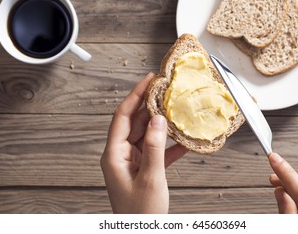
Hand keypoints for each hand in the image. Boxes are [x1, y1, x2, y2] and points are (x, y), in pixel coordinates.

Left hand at [100, 73, 187, 213]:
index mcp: (114, 154)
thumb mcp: (150, 178)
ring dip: (161, 124)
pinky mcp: (144, 169)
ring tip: (175, 109)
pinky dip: (169, 145)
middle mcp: (121, 155)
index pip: (123, 116)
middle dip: (150, 106)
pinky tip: (183, 139)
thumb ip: (154, 147)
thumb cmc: (140, 213)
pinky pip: (156, 150)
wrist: (142, 233)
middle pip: (135, 122)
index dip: (135, 95)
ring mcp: (133, 162)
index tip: (148, 79)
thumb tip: (158, 119)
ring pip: (147, 134)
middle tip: (165, 90)